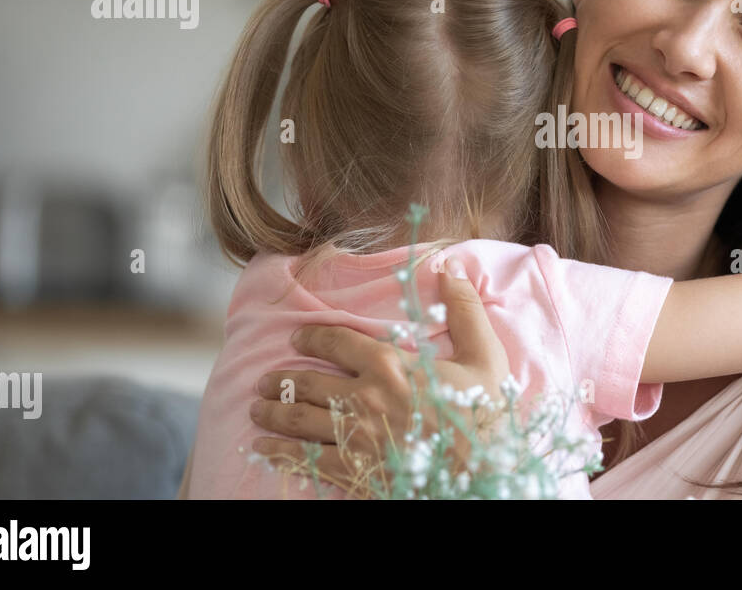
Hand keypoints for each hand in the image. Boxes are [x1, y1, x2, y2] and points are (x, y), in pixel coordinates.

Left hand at [248, 259, 510, 490]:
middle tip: (264, 378)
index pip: (336, 342)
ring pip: (298, 419)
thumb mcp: (485, 357)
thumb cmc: (485, 415)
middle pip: (308, 382)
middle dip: (281, 378)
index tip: (296, 338)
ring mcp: (355, 436)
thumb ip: (465, 310)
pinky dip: (278, 452)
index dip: (311, 337)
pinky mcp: (353, 470)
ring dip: (272, 411)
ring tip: (256, 407)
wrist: (483, 474)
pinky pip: (305, 459)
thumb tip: (450, 266)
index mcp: (392, 365)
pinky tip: (264, 448)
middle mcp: (365, 398)